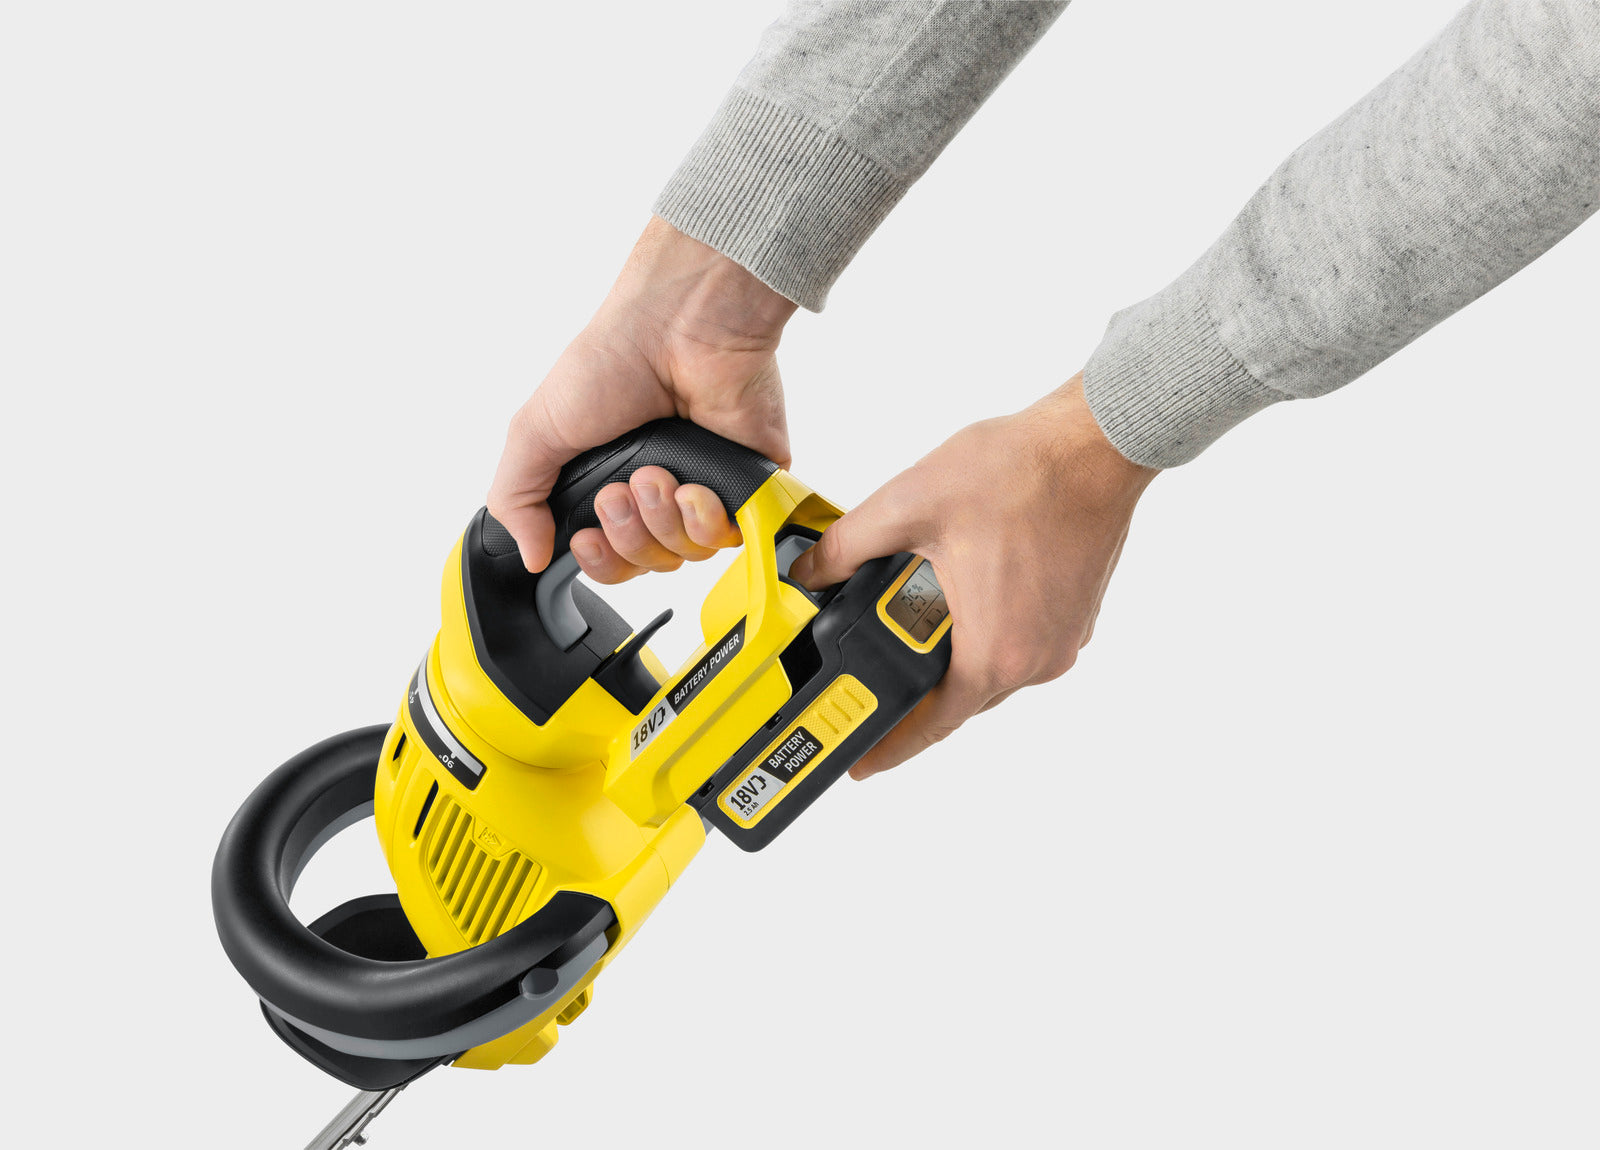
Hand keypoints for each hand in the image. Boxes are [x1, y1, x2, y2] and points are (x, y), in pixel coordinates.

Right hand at [487, 217, 796, 577]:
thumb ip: (516, 497)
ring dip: (661, 521)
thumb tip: (530, 556)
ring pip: (685, 556)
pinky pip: (728, 539)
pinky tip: (693, 487)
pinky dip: (704, 520)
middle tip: (620, 492)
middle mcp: (659, 493)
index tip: (586, 536)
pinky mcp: (747, 486)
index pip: (609, 559)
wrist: (679, 329)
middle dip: (627, 537)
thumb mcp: (537, 430)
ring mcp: (705, 489)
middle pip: (645, 565)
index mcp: (611, 484)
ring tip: (655, 475)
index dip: (598, 561)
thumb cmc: (611, 362)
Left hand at [790, 375, 1157, 779]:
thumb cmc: (1020, 472)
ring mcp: (1063, 641)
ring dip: (952, 656)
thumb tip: (810, 571)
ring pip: (991, 671)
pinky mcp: (1076, 619)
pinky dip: (986, 633)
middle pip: (960, 700)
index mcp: (993, 650)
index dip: (889, 747)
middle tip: (872, 673)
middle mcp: (1035, 659)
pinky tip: (963, 594)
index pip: (931, 725)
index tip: (861, 762)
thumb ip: (847, 547)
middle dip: (914, 689)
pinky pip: (1020, 645)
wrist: (1093, 444)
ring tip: (913, 622)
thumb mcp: (909, 505)